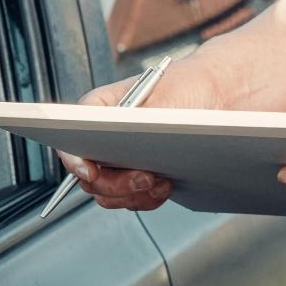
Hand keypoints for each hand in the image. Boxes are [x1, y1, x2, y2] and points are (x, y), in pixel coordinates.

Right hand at [56, 60, 222, 210]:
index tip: (91, 172)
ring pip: (108, 193)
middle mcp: (102, 136)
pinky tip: (165, 186)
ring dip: (133, 196)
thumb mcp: (164, 97)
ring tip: (161, 182)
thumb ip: (138, 120)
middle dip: (116, 184)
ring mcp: (118, 159)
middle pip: (89, 175)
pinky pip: (131, 199)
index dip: (75, 160)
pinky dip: (146, 199)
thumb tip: (123, 141)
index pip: (70, 136)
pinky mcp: (137, 175)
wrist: (215, 96)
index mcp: (98, 109)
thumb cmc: (186, 85)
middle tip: (145, 178)